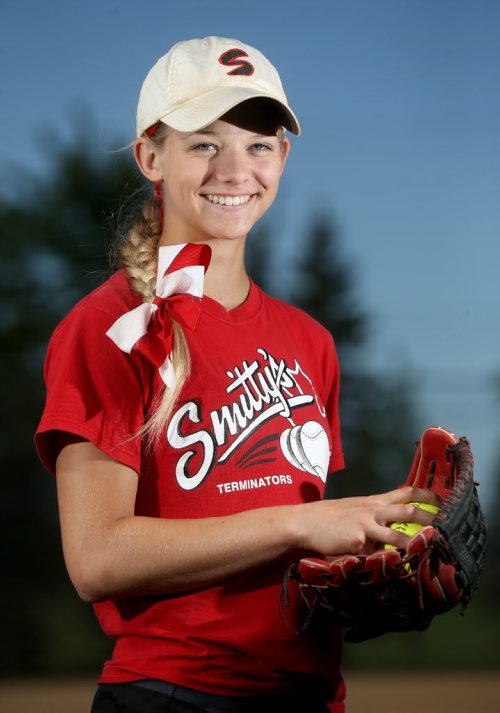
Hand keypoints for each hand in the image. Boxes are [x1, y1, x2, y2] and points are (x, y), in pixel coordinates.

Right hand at [293, 486, 440, 556]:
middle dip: (429, 520)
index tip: (442, 501)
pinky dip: (382, 562)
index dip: (426, 495)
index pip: (405, 492)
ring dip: (414, 545)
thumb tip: (389, 524)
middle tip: (444, 529)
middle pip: (408, 510)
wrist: (304, 523)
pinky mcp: (358, 542)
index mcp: (373, 501)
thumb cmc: (327, 517)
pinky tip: (386, 570)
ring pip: (398, 536)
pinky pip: (376, 554)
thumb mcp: (353, 508)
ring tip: (426, 553)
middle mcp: (372, 510)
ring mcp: (366, 526)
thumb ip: (372, 513)